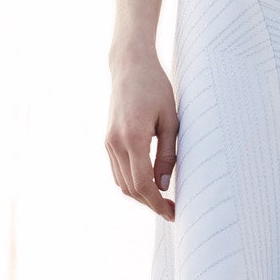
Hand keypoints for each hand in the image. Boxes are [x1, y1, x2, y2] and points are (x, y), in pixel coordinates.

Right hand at [105, 50, 177, 219]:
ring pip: (121, 183)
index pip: (143, 184)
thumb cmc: (156, 88)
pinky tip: (148, 184)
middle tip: (172, 210)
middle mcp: (115, 143)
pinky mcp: (107, 140)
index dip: (157, 203)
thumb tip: (164, 185)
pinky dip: (131, 183)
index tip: (172, 212)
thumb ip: (168, 155)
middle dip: (150, 204)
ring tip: (162, 200)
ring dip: (140, 196)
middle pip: (130, 189)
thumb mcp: (171, 121)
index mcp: (133, 137)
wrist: (130, 66)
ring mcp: (108, 142)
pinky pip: (117, 171)